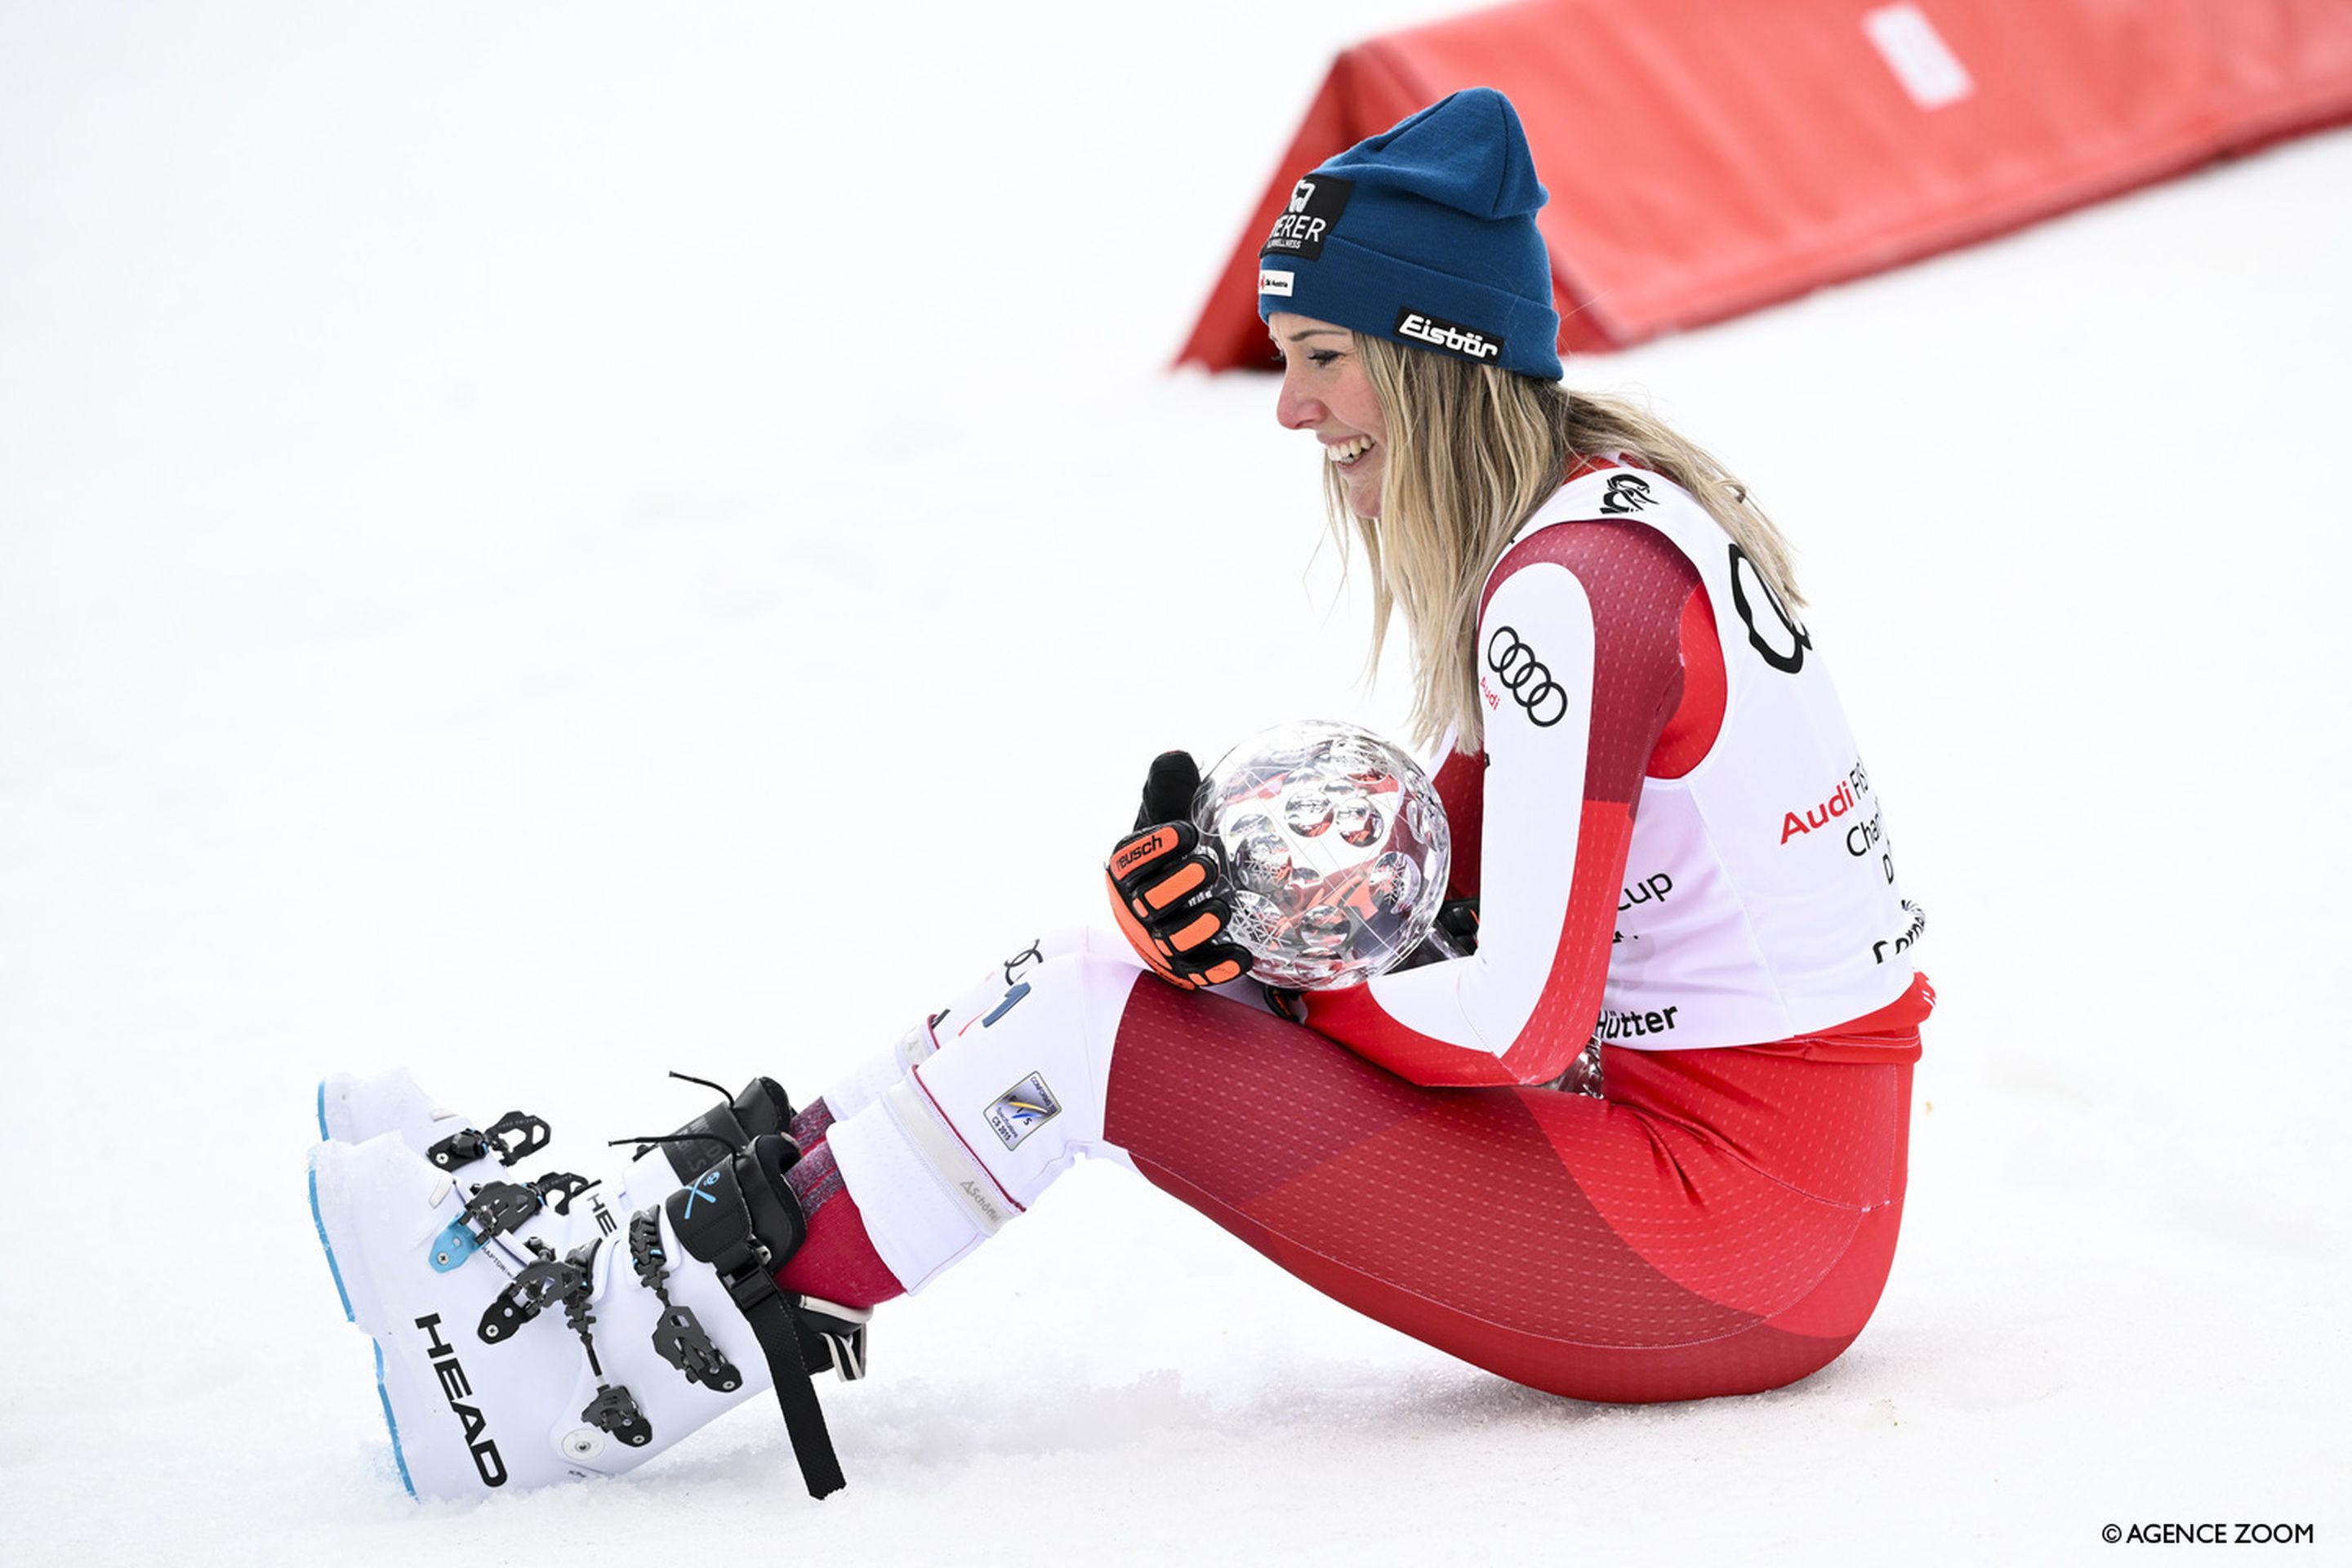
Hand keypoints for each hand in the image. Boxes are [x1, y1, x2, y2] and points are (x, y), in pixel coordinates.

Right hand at [1104, 751, 1251, 989]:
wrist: (1178, 891)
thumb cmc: (1173, 846)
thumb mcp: (1167, 810)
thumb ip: (1169, 783)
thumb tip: (1177, 758)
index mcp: (1128, 866)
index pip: (1129, 859)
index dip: (1154, 848)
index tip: (1186, 831)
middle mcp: (1138, 904)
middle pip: (1150, 901)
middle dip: (1178, 885)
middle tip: (1209, 865)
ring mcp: (1159, 937)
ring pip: (1171, 939)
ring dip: (1197, 926)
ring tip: (1223, 908)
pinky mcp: (1183, 963)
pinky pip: (1197, 971)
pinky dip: (1217, 967)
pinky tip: (1244, 955)